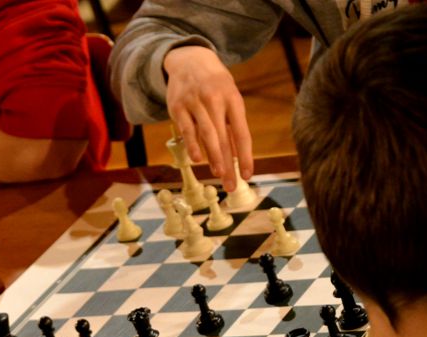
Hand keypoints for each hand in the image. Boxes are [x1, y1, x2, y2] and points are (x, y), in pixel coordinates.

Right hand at [163, 46, 252, 190]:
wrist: (190, 60)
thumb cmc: (214, 85)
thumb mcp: (228, 98)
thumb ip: (230, 126)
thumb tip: (235, 157)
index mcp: (233, 100)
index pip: (242, 134)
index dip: (245, 156)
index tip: (247, 175)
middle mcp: (216, 101)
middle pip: (224, 138)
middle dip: (229, 164)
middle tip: (231, 185)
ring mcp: (196, 103)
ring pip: (207, 134)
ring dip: (213, 157)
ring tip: (219, 175)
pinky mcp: (178, 107)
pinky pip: (187, 129)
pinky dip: (193, 145)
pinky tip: (198, 159)